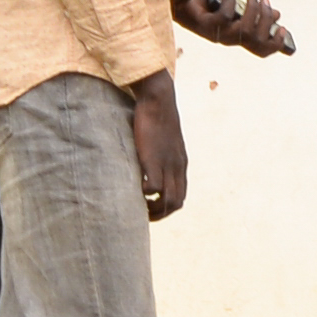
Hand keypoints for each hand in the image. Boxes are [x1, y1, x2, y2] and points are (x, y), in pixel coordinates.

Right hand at [130, 71, 188, 221]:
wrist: (159, 101)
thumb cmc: (157, 117)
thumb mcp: (164, 139)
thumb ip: (161, 152)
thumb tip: (150, 160)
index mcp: (180, 165)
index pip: (181, 196)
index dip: (167, 208)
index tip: (152, 209)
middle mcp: (177, 168)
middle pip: (176, 203)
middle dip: (160, 214)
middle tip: (143, 215)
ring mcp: (167, 165)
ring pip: (167, 200)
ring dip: (153, 209)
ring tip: (139, 207)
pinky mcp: (153, 160)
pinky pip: (153, 188)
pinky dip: (145, 194)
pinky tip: (135, 188)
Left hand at [176, 0, 293, 55]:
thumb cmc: (208, 2)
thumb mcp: (236, 5)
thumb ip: (254, 11)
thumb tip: (276, 13)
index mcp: (237, 36)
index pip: (261, 50)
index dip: (276, 43)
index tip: (284, 28)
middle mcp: (228, 39)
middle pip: (257, 41)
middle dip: (266, 20)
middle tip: (266, 0)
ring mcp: (216, 34)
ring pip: (244, 31)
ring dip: (253, 10)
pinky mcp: (204, 26)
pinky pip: (224, 18)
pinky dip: (230, 5)